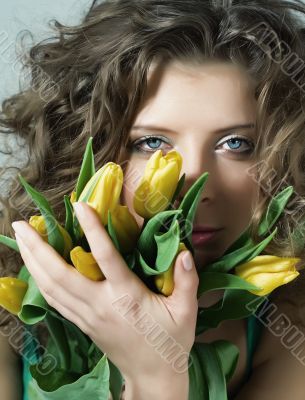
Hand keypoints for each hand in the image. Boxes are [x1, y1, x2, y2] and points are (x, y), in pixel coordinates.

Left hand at [12, 202, 198, 396]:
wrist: (153, 375)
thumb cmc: (171, 340)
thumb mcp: (185, 311)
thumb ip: (187, 280)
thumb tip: (184, 253)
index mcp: (126, 297)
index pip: (105, 257)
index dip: (92, 229)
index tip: (80, 205)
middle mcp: (100, 304)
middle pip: (60, 274)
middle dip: (38, 248)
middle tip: (22, 224)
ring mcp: (87, 316)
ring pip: (50, 287)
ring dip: (32, 262)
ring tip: (21, 239)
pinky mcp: (82, 323)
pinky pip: (54, 300)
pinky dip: (40, 281)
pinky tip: (33, 268)